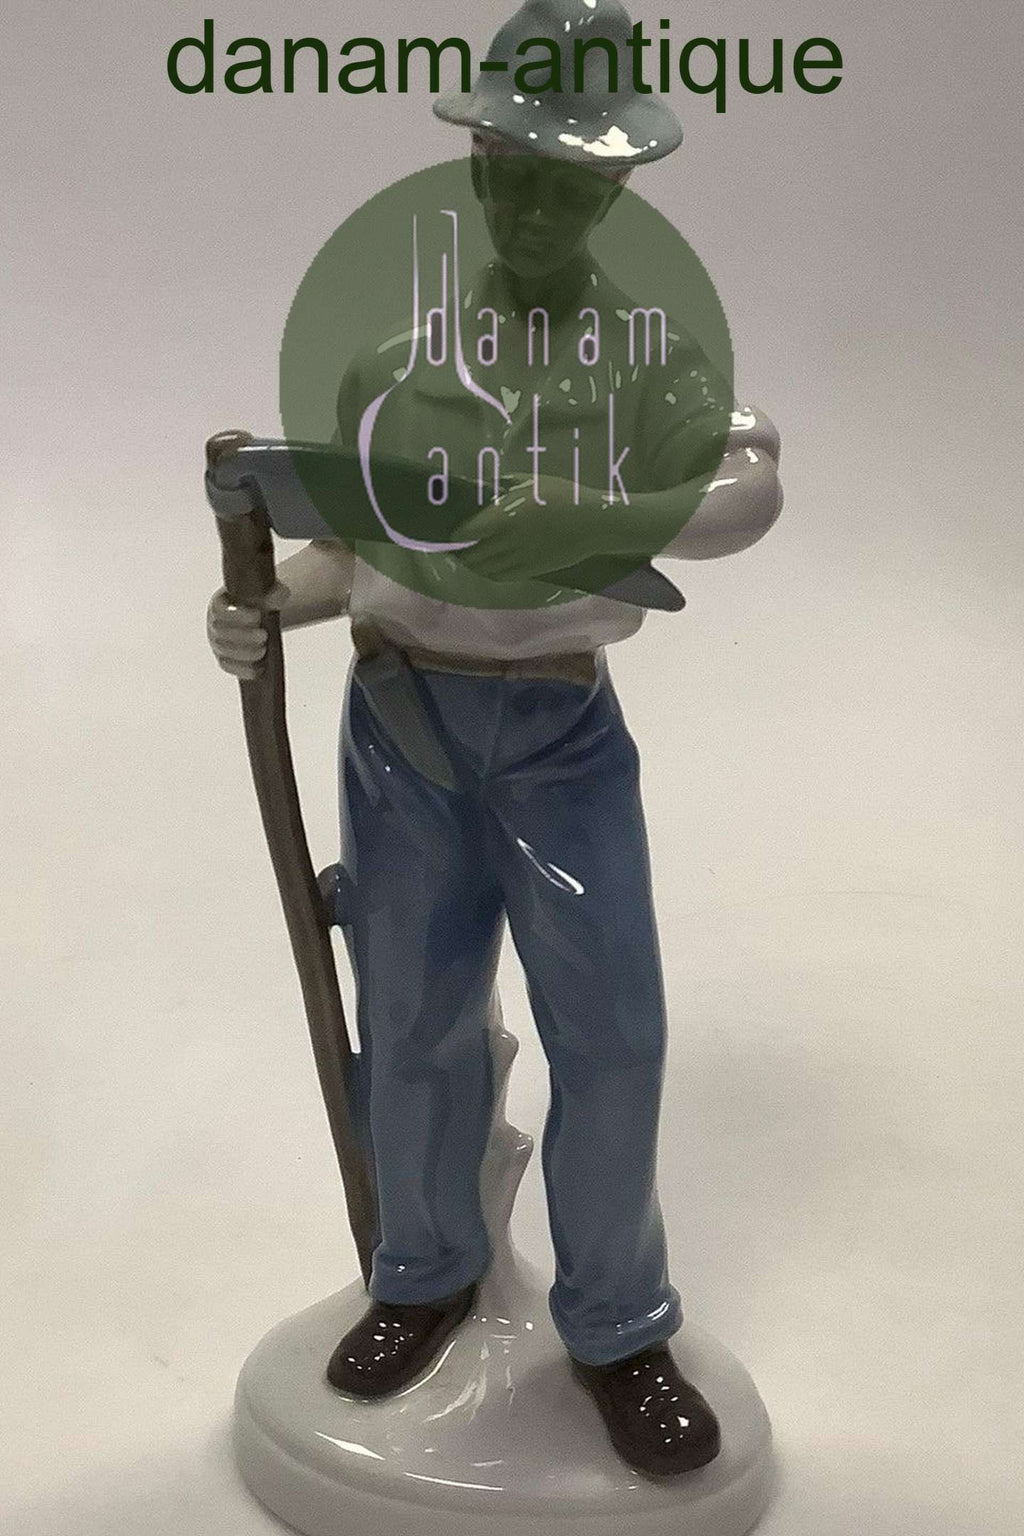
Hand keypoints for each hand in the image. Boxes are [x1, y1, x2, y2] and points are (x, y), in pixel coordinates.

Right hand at [206, 583, 287, 679]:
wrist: (260, 614)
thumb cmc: (260, 601)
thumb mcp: (267, 592)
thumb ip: (273, 592)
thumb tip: (276, 599)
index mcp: (220, 603)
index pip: (220, 610)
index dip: (237, 615)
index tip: (257, 616)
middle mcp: (214, 623)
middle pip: (221, 633)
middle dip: (244, 636)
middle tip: (264, 635)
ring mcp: (218, 643)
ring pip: (224, 652)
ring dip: (245, 653)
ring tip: (263, 650)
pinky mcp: (225, 658)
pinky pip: (228, 666)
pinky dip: (242, 669)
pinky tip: (258, 668)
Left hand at [451, 477, 615, 582]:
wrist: (593, 524)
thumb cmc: (563, 496)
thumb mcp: (531, 482)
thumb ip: (504, 487)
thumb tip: (483, 489)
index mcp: (505, 516)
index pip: (468, 531)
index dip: (455, 534)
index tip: (452, 531)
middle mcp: (507, 541)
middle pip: (472, 555)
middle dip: (460, 552)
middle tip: (457, 545)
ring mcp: (518, 559)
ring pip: (484, 569)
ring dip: (473, 564)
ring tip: (469, 557)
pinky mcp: (530, 570)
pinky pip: (501, 576)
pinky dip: (488, 573)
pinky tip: (487, 566)